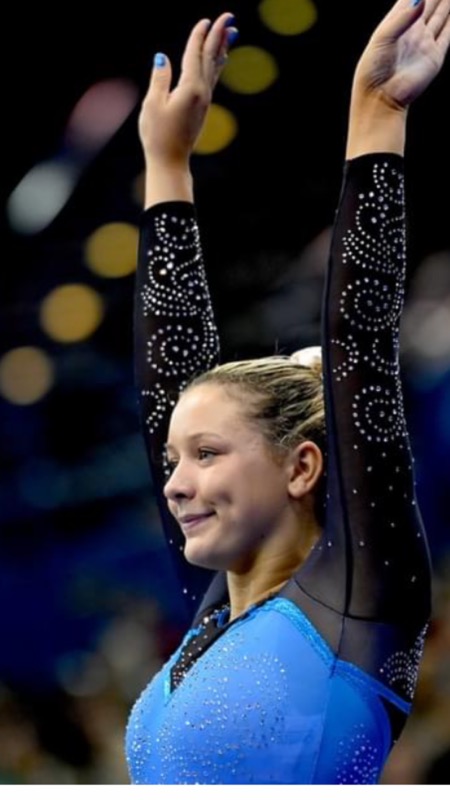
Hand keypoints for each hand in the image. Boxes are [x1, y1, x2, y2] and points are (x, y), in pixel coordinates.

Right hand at [139, 12, 236, 168]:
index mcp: (190, 89)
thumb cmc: (157, 135)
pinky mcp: (202, 108)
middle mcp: (202, 93)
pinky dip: (217, 65)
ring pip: (215, 68)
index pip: (194, 55)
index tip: (206, 20)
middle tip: (229, 17)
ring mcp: (204, 101)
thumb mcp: (153, 105)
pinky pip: (212, 79)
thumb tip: (162, 57)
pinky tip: (220, 60)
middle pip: (211, 58)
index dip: (199, 36)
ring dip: (222, 48)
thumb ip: (160, 78)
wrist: (170, 161)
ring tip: (232, 32)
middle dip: (219, 36)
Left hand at [353, 0, 449, 108]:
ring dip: (446, 3)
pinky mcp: (434, 56)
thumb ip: (402, 18)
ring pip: (440, 16)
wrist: (381, 98)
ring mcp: (424, 43)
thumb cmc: (374, 70)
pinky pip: (447, 34)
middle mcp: (411, 31)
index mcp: (395, 24)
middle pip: (428, 4)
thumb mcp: (383, 39)